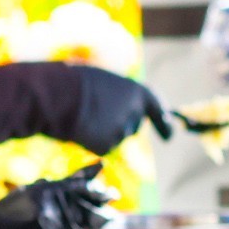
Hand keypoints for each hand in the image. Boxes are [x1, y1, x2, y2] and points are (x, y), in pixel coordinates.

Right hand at [43, 67, 170, 155]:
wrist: (58, 96)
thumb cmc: (76, 81)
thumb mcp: (104, 81)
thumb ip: (119, 96)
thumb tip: (119, 111)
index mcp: (138, 92)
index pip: (157, 108)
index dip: (164, 123)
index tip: (169, 136)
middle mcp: (135, 113)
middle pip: (133, 126)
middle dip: (123, 124)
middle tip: (100, 115)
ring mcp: (121, 132)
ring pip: (115, 137)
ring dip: (103, 130)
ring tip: (82, 114)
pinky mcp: (106, 147)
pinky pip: (101, 146)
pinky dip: (90, 140)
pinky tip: (79, 128)